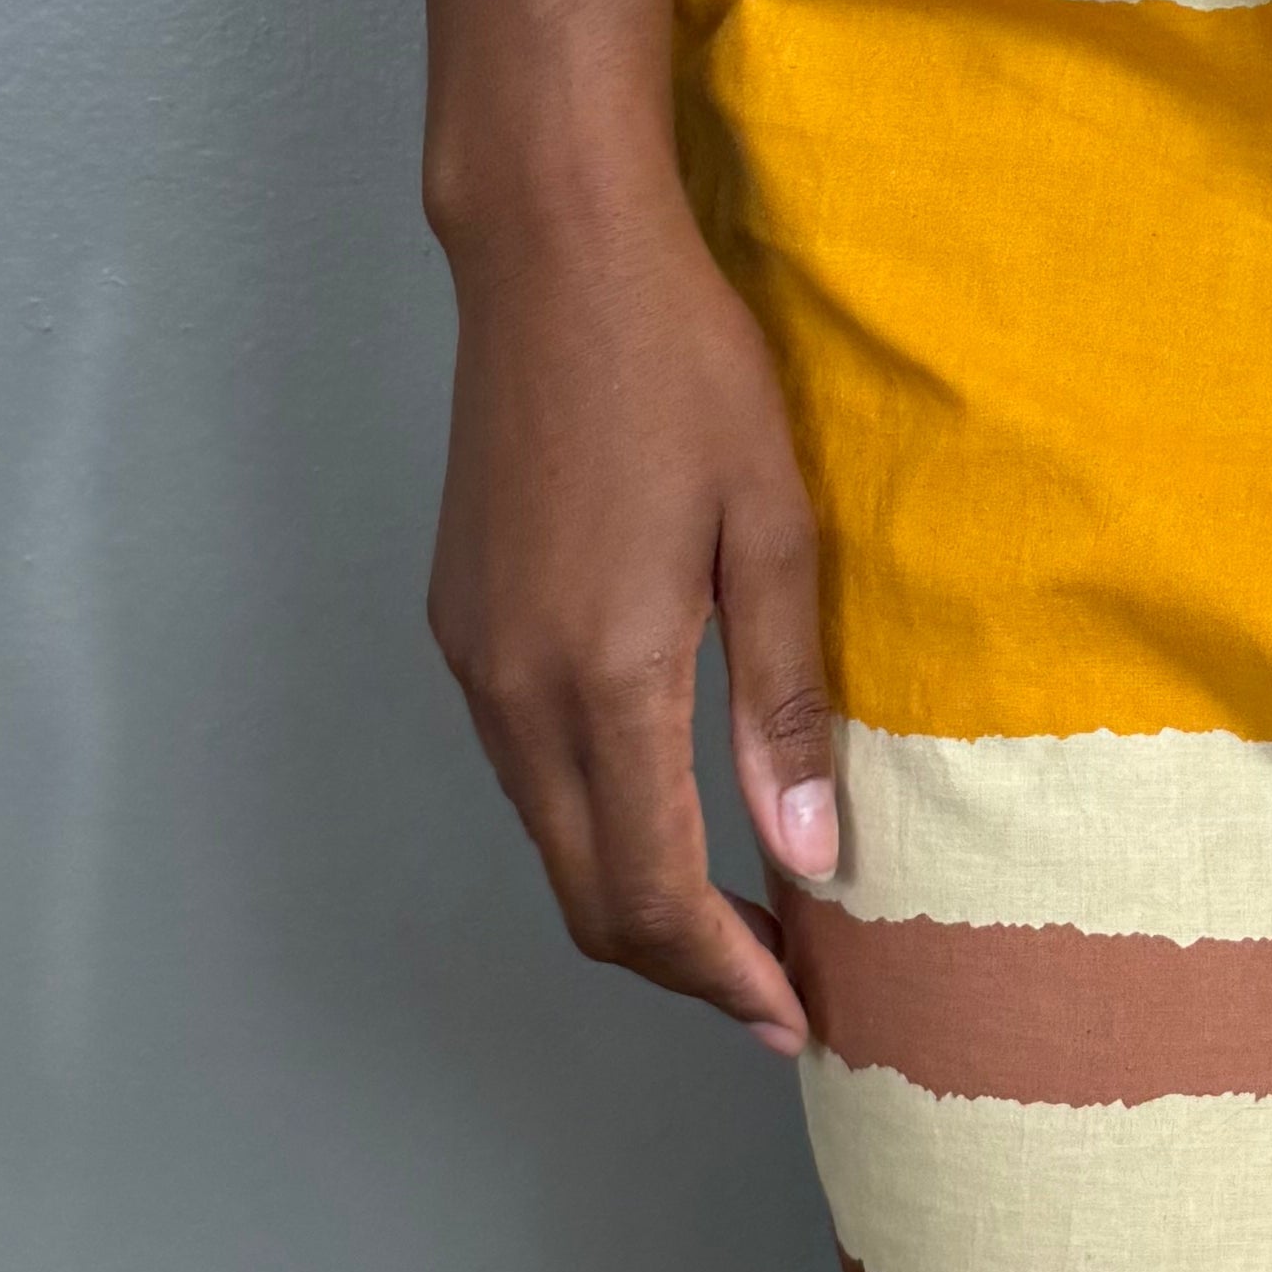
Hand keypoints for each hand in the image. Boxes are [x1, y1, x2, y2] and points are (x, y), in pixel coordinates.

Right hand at [425, 194, 835, 1052]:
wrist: (553, 255)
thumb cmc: (682, 367)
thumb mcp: (769, 528)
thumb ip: (784, 705)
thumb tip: (810, 856)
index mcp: (601, 674)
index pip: (651, 891)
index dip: (725, 975)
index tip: (796, 1016)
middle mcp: (513, 688)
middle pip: (584, 895)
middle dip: (683, 965)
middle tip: (783, 991)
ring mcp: (472, 658)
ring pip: (547, 840)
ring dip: (636, 900)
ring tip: (744, 916)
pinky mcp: (461, 622)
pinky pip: (523, 771)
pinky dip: (593, 825)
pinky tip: (667, 809)